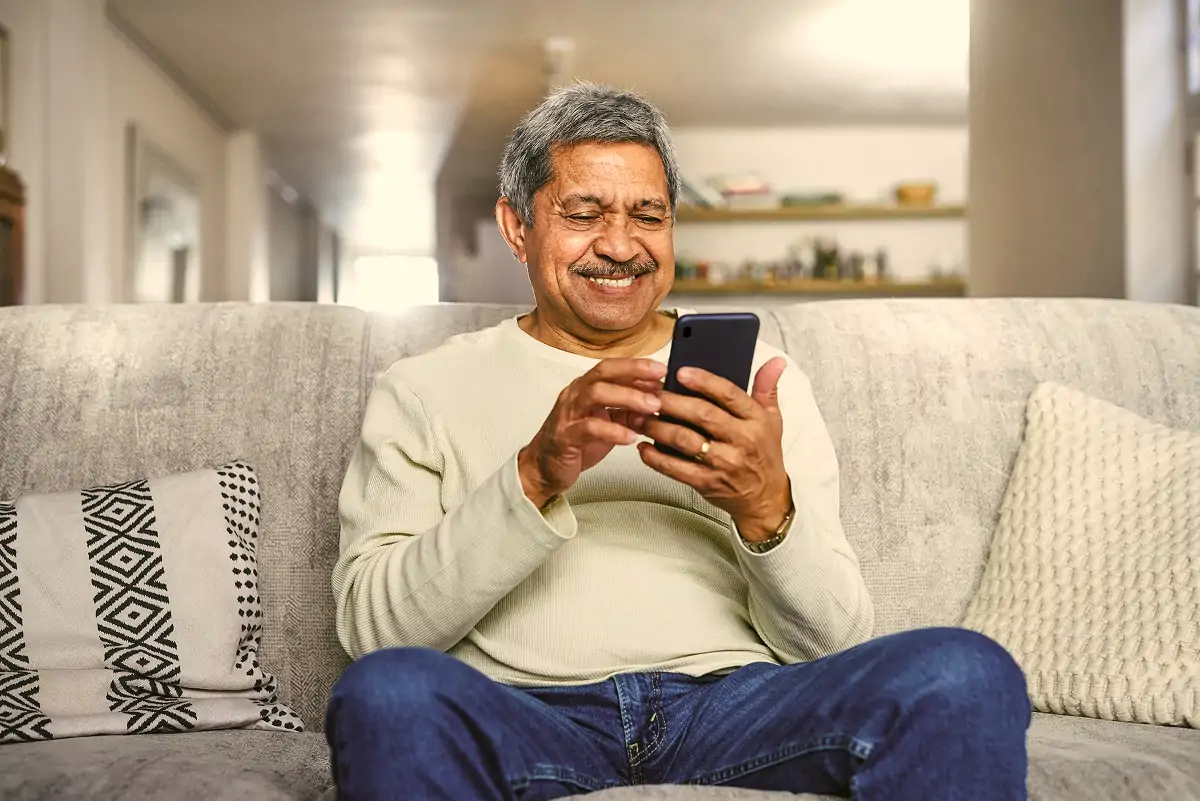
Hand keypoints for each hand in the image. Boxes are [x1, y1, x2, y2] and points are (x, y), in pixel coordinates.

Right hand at [519, 358, 666, 507]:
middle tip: (660, 383)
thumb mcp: (608, 422)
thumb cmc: (576, 442)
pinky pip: (588, 428)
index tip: (662, 369)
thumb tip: (657, 398)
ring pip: (595, 394)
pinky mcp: (564, 436)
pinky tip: (630, 437)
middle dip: (633, 373)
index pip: (611, 367)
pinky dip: (612, 431)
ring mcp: (568, 414)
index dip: (636, 366)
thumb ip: (627, 409)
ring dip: (627, 398)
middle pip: (603, 373)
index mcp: (585, 388)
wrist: (544, 467)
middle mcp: (575, 395)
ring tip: (651, 407)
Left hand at [635, 357, 791, 540]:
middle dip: (671, 402)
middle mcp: (741, 441)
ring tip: (639, 418)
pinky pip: (677, 469)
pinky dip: (656, 458)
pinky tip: (644, 447)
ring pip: (684, 440)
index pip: (729, 394)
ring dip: (657, 428)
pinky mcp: (708, 483)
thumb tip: (775, 362)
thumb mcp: (773, 420)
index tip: (680, 372)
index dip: (704, 381)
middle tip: (649, 394)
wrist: (766, 499)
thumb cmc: (765, 456)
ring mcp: (724, 464)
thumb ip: (766, 389)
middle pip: (702, 415)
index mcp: (756, 421)